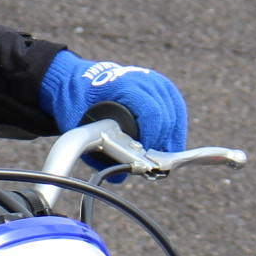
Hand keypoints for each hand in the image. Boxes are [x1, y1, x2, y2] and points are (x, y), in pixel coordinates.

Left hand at [38, 53, 189, 151]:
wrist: (77, 82)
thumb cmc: (79, 103)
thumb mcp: (81, 126)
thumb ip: (98, 151)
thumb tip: (120, 176)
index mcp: (123, 85)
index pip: (152, 113)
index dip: (152, 137)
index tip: (146, 155)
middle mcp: (142, 79)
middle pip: (166, 115)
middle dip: (161, 141)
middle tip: (152, 160)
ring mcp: (154, 80)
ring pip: (175, 112)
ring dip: (170, 135)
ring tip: (161, 155)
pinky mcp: (161, 86)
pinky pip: (177, 108)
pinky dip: (175, 127)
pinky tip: (169, 143)